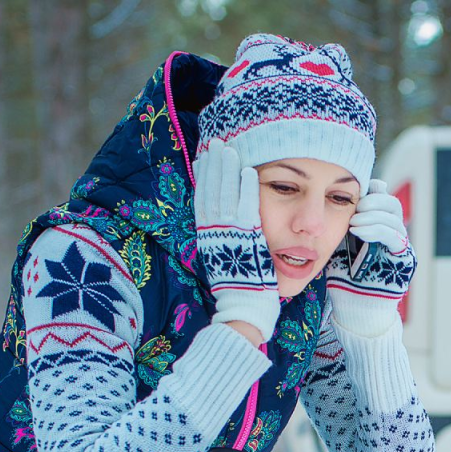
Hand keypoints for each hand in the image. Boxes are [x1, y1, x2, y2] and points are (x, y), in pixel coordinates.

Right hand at [194, 144, 279, 339]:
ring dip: (227, 171)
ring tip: (230, 150)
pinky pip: (247, 208)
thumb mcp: (223, 259)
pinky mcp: (248, 237)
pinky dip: (246, 189)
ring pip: (225, 195)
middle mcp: (215, 233)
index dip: (202, 179)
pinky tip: (248, 172)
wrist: (244, 307)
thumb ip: (222, 239)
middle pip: (210, 192)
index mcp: (206, 237)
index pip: (201, 201)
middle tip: (215, 144)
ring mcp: (230, 234)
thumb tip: (221, 226)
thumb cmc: (239, 287)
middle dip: (212, 166)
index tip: (203, 160)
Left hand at [326, 178, 415, 336]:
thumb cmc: (344, 279)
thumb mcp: (339, 245)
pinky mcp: (404, 259)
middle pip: (392, 204)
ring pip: (394, 217)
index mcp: (379, 228)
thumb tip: (329, 199)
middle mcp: (393, 234)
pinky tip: (358, 231)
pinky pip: (395, 237)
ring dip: (372, 215)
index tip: (354, 190)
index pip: (382, 200)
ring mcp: (401, 247)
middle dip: (374, 200)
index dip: (371, 192)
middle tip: (355, 204)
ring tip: (353, 222)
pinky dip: (377, 230)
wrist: (355, 309)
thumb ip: (342, 224)